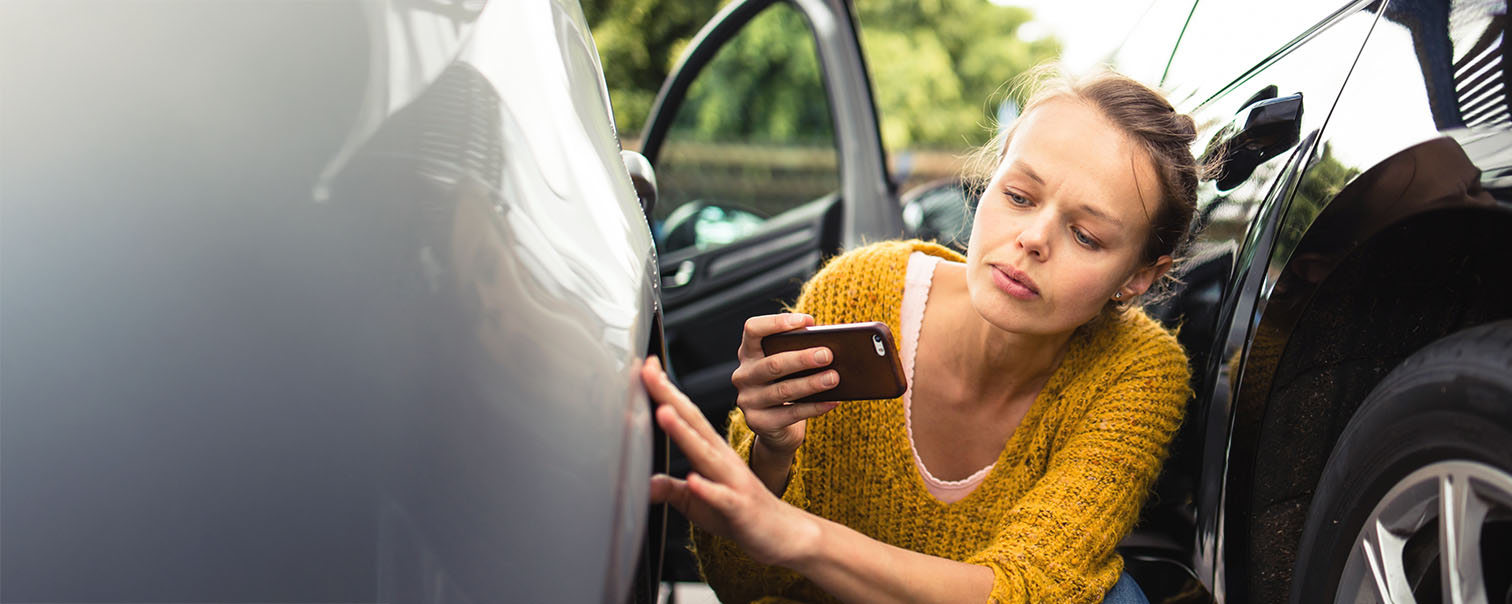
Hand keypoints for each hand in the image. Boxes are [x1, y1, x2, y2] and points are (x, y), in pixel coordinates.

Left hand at [644, 357, 818, 566]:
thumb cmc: (739, 512)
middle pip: (692, 423)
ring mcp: (732, 482)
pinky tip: (692, 479)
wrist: (784, 533)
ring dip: (683, 433)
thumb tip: (645, 483)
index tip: (646, 366)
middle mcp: (722, 459)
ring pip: (704, 454)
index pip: (686, 415)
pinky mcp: (739, 508)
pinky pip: (722, 497)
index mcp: (711, 452)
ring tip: (663, 413)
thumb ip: (671, 489)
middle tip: (647, 373)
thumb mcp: (696, 501)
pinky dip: (707, 488)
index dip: (665, 391)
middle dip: (669, 397)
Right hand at [730, 313, 840, 454]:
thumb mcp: (789, 366)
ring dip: (811, 383)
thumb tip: (831, 345)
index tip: (807, 321)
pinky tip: (833, 401)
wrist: (776, 427)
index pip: (753, 330)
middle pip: (773, 364)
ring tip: (834, 378)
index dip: (777, 323)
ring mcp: (748, 401)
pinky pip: (791, 414)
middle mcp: (743, 375)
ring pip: (783, 391)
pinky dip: (815, 407)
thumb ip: (800, 351)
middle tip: (828, 355)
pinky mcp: (759, 423)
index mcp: (748, 353)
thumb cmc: (787, 385)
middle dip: (802, 359)